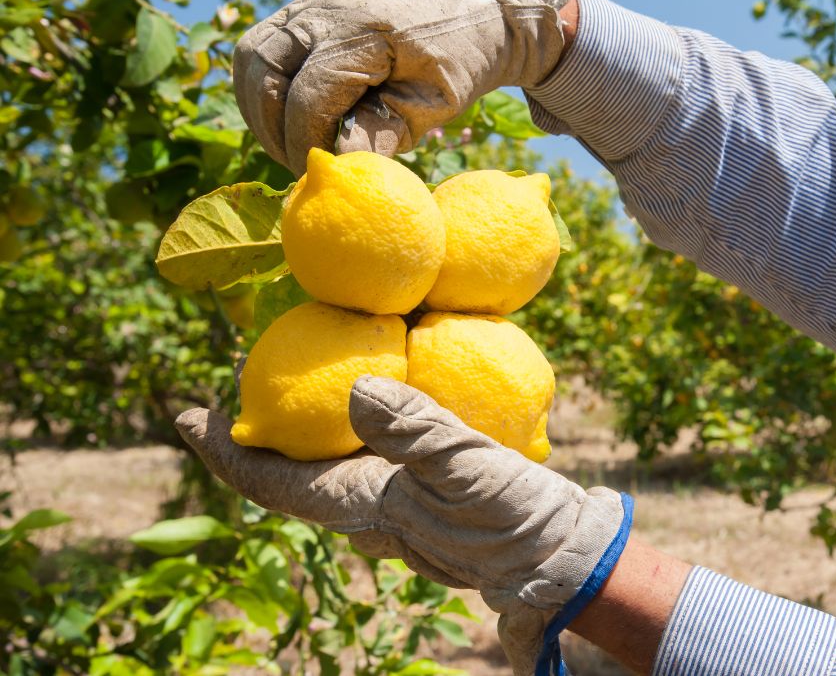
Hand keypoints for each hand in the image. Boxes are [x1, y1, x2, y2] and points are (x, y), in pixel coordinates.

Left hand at [175, 376, 627, 675]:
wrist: (557, 552)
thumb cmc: (511, 517)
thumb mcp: (467, 468)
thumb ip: (413, 431)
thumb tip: (355, 391)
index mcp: (361, 504)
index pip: (271, 481)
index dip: (224, 450)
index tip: (187, 414)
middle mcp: (365, 507)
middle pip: (288, 471)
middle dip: (256, 429)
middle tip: (235, 374)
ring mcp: (392, 503)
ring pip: (325, 463)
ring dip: (300, 425)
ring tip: (295, 375)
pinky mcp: (421, 492)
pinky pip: (366, 455)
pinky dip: (349, 424)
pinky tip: (370, 393)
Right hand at [233, 0, 568, 173]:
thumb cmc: (464, 55)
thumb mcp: (438, 100)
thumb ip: (385, 131)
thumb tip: (337, 165)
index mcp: (365, 30)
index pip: (308, 94)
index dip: (304, 140)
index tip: (317, 171)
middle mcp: (328, 6)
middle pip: (261, 68)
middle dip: (270, 125)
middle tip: (295, 161)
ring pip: (252, 53)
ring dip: (259, 104)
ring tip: (288, 140)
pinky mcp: (310, 2)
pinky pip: (266, 42)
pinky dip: (268, 82)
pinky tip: (293, 113)